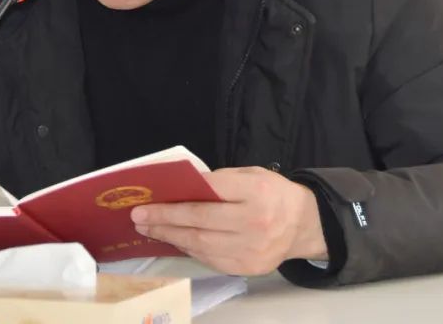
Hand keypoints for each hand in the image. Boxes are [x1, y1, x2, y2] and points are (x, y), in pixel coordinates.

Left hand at [129, 167, 326, 275]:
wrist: (303, 225)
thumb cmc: (271, 193)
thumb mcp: (249, 174)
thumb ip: (218, 181)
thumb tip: (179, 189)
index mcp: (256, 191)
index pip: (208, 194)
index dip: (174, 200)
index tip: (146, 202)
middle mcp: (255, 222)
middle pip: (200, 223)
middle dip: (164, 220)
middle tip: (139, 218)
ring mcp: (252, 248)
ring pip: (201, 245)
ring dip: (171, 236)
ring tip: (149, 229)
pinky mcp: (248, 267)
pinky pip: (210, 259)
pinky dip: (189, 249)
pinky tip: (175, 239)